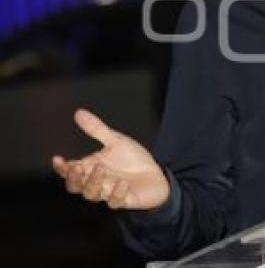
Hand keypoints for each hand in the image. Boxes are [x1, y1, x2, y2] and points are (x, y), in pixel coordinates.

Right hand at [52, 108, 169, 209]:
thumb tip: (79, 112)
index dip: (61, 167)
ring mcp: (109, 192)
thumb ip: (97, 129)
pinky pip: (116, 201)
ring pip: (92, 194)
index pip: (69, 170)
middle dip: (73, 179)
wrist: (156, 174)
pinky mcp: (124, 200)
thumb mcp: (116, 141)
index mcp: (91, 168)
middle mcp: (97, 182)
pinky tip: (123, 183)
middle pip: (75, 186)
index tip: (58, 159)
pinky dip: (117, 193)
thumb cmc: (133, 160)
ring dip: (94, 182)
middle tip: (77, 168)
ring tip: (101, 168)